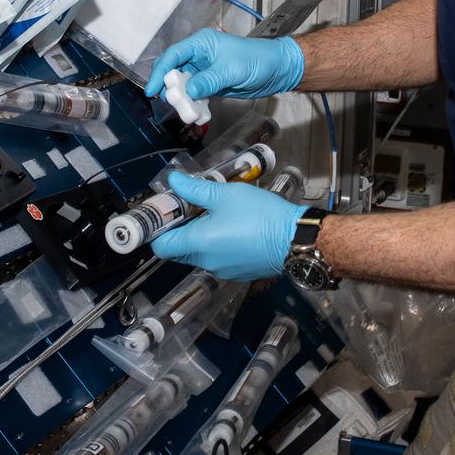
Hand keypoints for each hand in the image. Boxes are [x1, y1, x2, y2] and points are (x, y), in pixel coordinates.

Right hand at [144, 30, 304, 100]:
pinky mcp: (211, 83)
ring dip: (183, 99)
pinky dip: (194, 104)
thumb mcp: (231, 70)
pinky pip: (196, 94)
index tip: (152, 89)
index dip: (159, 72)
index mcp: (201, 44)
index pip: (172, 56)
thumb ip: (208, 80)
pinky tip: (196, 113)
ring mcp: (205, 70)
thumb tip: (189, 91)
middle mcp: (200, 56)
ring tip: (184, 111)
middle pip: (174, 71)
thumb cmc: (257, 60)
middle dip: (170, 88)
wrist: (277, 70)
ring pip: (184, 85)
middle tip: (170, 103)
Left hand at [149, 172, 301, 280]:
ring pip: (199, 254)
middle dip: (180, 230)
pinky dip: (218, 245)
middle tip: (191, 207)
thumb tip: (174, 182)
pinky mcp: (238, 272)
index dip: (159, 229)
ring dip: (200, 236)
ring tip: (216, 213)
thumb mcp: (225, 194)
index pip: (161, 246)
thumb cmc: (260, 215)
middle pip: (179, 251)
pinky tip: (233, 227)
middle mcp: (206, 262)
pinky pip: (218, 259)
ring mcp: (222, 270)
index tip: (168, 212)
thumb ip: (195, 189)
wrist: (294, 237)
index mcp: (198, 243)